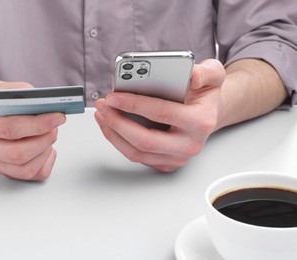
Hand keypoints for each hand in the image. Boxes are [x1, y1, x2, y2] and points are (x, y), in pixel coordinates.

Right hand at [0, 81, 65, 179]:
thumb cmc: (7, 101)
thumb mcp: (17, 90)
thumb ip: (32, 99)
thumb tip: (53, 109)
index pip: (10, 129)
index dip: (38, 125)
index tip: (58, 118)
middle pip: (17, 154)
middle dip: (44, 141)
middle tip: (55, 129)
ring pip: (25, 169)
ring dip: (45, 152)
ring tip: (50, 136)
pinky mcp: (5, 171)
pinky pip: (32, 175)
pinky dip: (45, 162)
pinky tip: (46, 148)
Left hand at [94, 59, 224, 171]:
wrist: (207, 114)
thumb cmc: (203, 95)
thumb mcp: (213, 75)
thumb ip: (207, 71)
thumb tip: (192, 75)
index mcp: (201, 122)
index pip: (162, 114)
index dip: (134, 104)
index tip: (114, 96)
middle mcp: (190, 144)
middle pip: (145, 140)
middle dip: (118, 123)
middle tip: (103, 106)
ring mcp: (177, 158)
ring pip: (137, 152)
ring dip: (113, 133)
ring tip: (101, 114)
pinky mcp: (165, 164)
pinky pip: (136, 157)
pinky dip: (118, 141)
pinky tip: (109, 124)